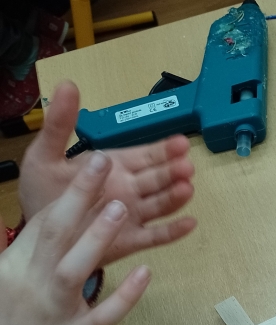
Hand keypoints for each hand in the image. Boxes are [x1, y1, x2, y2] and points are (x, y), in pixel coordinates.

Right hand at [0, 153, 151, 324]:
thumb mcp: (5, 290)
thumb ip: (22, 259)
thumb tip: (41, 233)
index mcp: (11, 270)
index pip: (40, 225)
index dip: (65, 194)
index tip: (89, 164)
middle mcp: (30, 286)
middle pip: (55, 233)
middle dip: (79, 195)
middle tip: (102, 161)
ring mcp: (54, 312)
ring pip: (75, 267)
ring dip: (98, 235)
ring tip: (122, 205)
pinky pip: (104, 313)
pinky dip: (125, 293)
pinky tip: (146, 272)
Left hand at [19, 81, 195, 263]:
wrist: (37, 233)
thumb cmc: (42, 193)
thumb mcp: (45, 156)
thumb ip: (60, 125)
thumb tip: (67, 85)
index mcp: (114, 166)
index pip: (145, 155)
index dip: (163, 149)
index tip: (180, 142)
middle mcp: (128, 189)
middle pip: (158, 178)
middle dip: (173, 171)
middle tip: (186, 165)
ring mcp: (131, 214)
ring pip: (160, 204)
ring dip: (175, 197)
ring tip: (187, 189)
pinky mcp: (130, 239)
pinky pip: (155, 236)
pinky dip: (173, 231)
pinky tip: (190, 224)